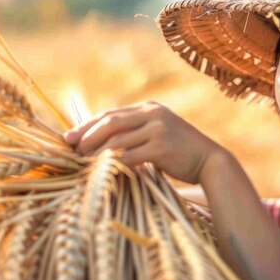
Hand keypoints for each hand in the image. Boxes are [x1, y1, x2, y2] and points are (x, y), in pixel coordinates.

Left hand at [63, 101, 227, 183]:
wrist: (209, 160)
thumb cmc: (180, 151)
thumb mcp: (158, 133)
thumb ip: (136, 131)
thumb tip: (102, 141)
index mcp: (150, 108)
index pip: (111, 113)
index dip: (88, 125)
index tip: (69, 137)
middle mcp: (153, 114)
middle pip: (110, 122)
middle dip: (87, 135)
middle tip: (72, 149)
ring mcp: (158, 129)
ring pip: (117, 139)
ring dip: (96, 152)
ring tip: (82, 162)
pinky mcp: (162, 148)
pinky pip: (129, 156)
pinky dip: (112, 163)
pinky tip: (100, 171)